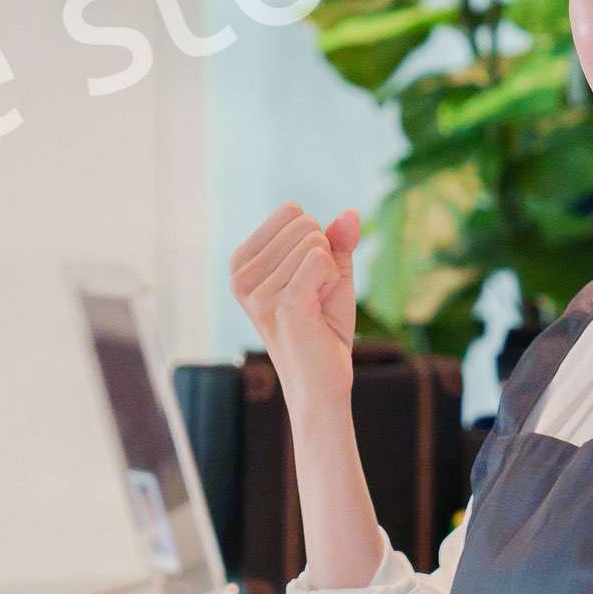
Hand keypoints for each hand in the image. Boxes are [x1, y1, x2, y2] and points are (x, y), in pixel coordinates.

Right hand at [231, 202, 365, 407]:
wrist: (321, 380)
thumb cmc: (322, 327)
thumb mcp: (329, 274)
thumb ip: (336, 242)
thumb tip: (351, 213)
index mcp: (241, 265)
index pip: (291, 213)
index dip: (314, 241)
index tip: (307, 277)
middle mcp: (242, 278)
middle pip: (304, 225)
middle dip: (323, 256)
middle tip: (314, 294)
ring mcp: (260, 293)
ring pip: (316, 243)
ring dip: (328, 273)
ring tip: (315, 306)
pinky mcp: (285, 305)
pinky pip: (321, 259)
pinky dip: (333, 279)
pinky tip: (320, 308)